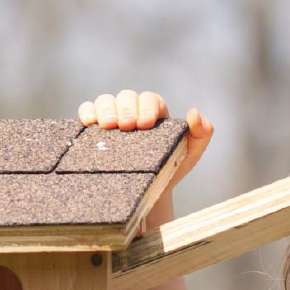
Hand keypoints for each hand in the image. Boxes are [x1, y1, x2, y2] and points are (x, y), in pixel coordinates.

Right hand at [77, 93, 215, 237]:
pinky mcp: (95, 129)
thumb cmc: (171, 169)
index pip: (150, 100)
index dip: (147, 107)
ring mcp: (113, 118)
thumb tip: (194, 113)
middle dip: (126, 109)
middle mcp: (133, 110)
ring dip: (105, 110)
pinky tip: (89, 123)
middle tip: (126, 127)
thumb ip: (202, 133)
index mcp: (156, 112)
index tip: (146, 124)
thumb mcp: (191, 153)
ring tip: (108, 127)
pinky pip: (87, 111)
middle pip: (126, 97)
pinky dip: (87, 112)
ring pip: (105, 101)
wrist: (149, 192)